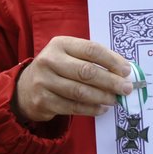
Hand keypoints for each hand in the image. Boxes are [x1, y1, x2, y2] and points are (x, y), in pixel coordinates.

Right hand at [14, 36, 134, 122]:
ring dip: (102, 97)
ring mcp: (44, 82)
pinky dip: (91, 109)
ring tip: (115, 100)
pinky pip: (73, 107)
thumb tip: (124, 69)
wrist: (25, 88)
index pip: (91, 50)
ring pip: (80, 92)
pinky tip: (101, 108)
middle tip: (126, 88)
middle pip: (86, 72)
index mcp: (60, 44)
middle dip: (111, 81)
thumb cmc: (56, 69)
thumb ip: (94, 59)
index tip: (127, 70)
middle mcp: (49, 60)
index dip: (112, 60)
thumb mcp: (70, 56)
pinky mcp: (43, 101)